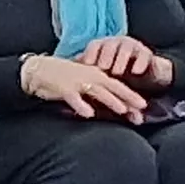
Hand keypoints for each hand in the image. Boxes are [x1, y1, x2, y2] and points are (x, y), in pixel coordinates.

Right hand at [22, 54, 149, 121]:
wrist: (40, 69)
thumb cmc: (65, 78)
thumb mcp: (85, 82)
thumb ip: (99, 94)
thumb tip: (115, 106)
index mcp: (97, 75)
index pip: (118, 86)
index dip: (132, 96)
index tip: (144, 107)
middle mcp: (91, 77)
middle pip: (113, 87)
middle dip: (129, 97)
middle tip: (143, 107)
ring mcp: (78, 82)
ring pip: (97, 91)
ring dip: (111, 101)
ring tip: (123, 110)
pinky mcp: (64, 88)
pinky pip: (74, 98)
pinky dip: (81, 106)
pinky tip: (88, 114)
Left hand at [74, 34, 174, 90]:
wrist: (143, 74)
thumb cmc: (117, 76)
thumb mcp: (101, 76)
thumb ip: (87, 77)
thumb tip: (66, 82)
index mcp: (104, 46)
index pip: (95, 46)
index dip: (90, 54)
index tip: (86, 65)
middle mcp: (118, 43)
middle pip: (110, 45)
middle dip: (105, 56)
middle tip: (102, 68)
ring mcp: (133, 47)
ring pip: (126, 48)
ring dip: (121, 60)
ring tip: (116, 72)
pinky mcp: (147, 53)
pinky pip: (144, 55)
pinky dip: (140, 62)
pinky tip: (135, 72)